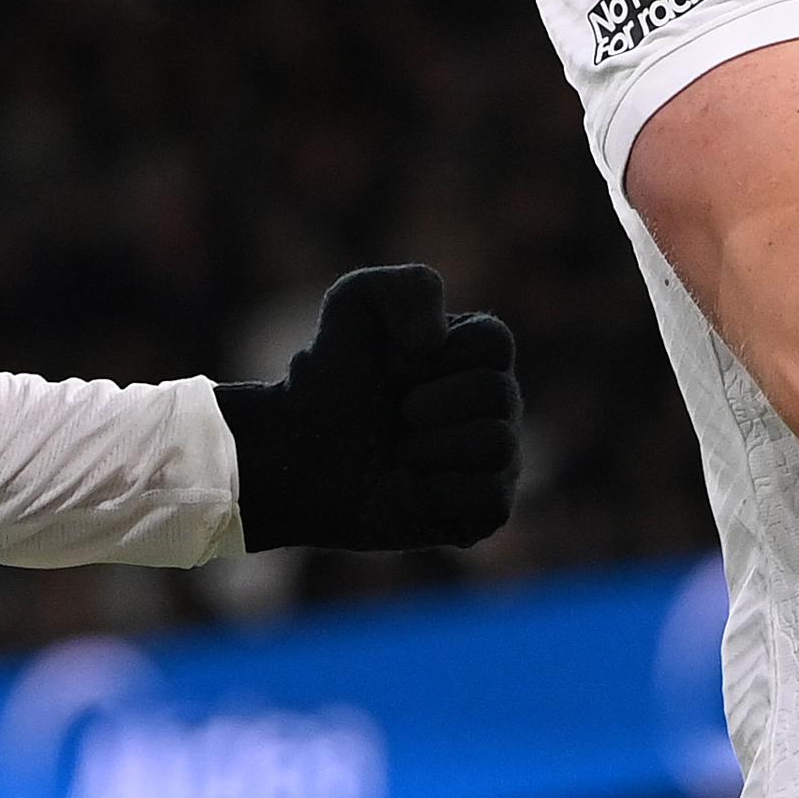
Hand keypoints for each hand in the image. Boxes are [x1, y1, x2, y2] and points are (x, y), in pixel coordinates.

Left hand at [216, 265, 522, 551]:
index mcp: (477, 353)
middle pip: (501, 395)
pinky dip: (442, 493)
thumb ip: (409, 287)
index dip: (439, 358)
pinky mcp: (484, 511)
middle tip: (397, 416)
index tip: (395, 366)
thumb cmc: (329, 379)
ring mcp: (496, 460)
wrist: (298, 454)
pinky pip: (492, 499)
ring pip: (498, 445)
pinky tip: (415, 488)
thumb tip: (436, 342)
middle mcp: (497, 405)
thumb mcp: (355, 302)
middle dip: (431, 405)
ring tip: (400, 453)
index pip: (496, 343)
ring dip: (430, 448)